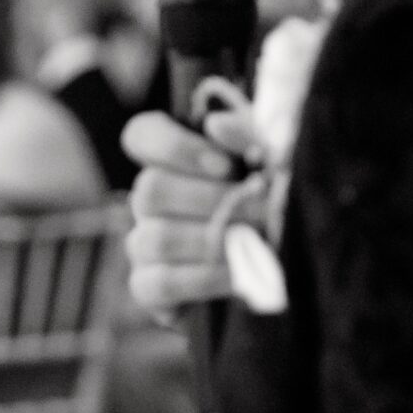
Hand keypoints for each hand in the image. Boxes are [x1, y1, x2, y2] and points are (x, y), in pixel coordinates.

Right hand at [122, 111, 261, 320]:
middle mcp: (146, 202)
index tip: (225, 165)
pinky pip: (159, 283)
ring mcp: (142, 245)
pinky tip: (235, 277)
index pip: (141, 135)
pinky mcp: (147, 288)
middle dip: (212, 201)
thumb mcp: (265, 166)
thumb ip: (246, 138)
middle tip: (262, 211)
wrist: (271, 275)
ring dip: (213, 241)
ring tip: (255, 243)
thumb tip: (216, 125)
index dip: (176, 146)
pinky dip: (202, 279)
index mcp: (168, 162)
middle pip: (150, 189)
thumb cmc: (266, 209)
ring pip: (156, 238)